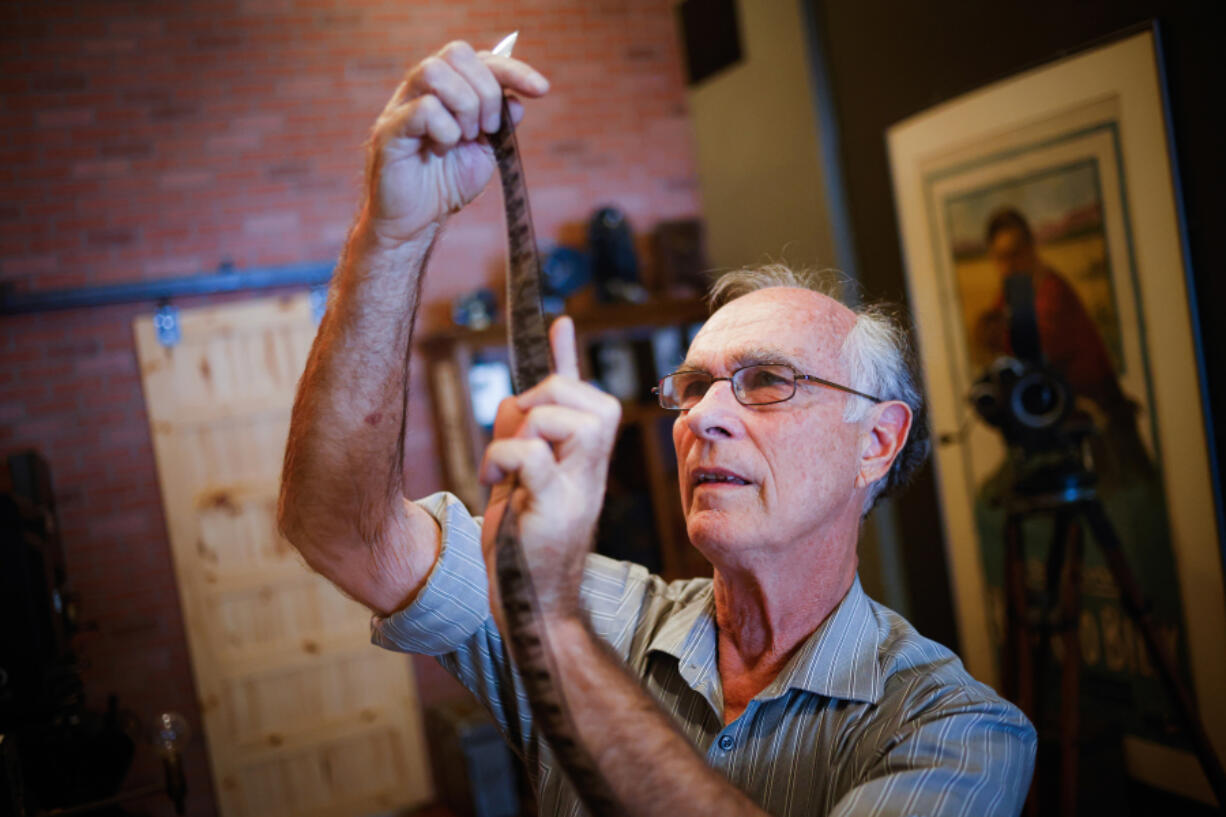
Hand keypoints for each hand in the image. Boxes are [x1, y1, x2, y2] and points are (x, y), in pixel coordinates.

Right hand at [363, 40, 549, 246]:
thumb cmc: (445, 184)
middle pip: (457, 52)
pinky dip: (445, 130)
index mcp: (447, 89)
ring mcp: (402, 105)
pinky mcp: (389, 129)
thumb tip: (516, 102)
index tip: (541, 90)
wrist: (416, 221)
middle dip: (486, 92)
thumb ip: (501, 126)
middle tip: (487, 130)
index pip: (481, 59)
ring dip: (464, 105)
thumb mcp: (485, 153)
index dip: (514, 69)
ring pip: (434, 71)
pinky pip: (423, 109)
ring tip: (465, 137)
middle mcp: (422, 89)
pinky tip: (443, 150)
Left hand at [478, 318, 621, 620]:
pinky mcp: (554, 510)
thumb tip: (520, 386)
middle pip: (587, 399)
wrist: (534, 607)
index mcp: (587, 462)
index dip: (568, 359)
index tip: (559, 326)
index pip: (592, 397)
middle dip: (544, 395)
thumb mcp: (521, 476)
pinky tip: (491, 479)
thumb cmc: (524, 543)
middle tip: (516, 433)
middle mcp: (590, 471)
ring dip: (522, 430)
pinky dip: (503, 456)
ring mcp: (577, 490)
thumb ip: (526, 429)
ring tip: (504, 463)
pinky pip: (532, 456)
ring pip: (565, 420)